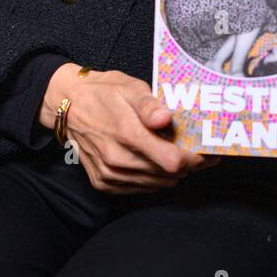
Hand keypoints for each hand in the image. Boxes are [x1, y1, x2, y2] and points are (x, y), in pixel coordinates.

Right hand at [37, 65, 220, 193]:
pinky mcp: (103, 182)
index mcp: (127, 133)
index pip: (173, 161)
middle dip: (188, 165)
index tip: (207, 151)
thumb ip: (149, 104)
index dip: (195, 159)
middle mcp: (118, 159)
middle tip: (196, 151)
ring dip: (171, 173)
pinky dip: (152, 179)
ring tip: (176, 154)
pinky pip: (138, 189)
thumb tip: (166, 118)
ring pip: (156, 184)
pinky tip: (154, 162)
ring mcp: (109, 174)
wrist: (69, 105)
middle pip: (168, 176)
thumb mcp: (129, 87)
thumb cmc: (105, 92)